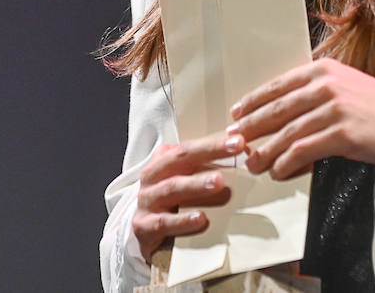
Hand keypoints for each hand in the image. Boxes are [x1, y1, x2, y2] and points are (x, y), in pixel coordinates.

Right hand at [132, 132, 242, 262]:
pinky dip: (183, 220)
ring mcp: (146, 202)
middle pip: (180, 159)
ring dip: (196, 184)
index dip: (213, 143)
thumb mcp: (176, 178)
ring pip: (172, 188)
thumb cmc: (164, 201)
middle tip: (235, 149)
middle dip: (209, 152)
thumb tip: (236, 156)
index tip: (239, 141)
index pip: (188, 148)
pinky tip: (201, 218)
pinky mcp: (144, 227)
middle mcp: (152, 178)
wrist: (135, 233)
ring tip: (219, 181)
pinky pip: (163, 222)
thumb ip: (198, 166)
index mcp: (161, 163)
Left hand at [228, 58, 374, 180]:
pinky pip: (304, 149)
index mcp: (323, 70)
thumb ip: (314, 91)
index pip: (278, 85)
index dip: (253, 101)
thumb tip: (279, 110)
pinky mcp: (342, 133)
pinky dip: (286, 162)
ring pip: (287, 132)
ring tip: (253, 162)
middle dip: (251, 127)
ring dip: (265, 150)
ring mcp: (334, 109)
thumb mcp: (343, 85)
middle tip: (234, 140)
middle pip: (277, 109)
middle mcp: (326, 85)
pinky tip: (278, 170)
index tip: (237, 113)